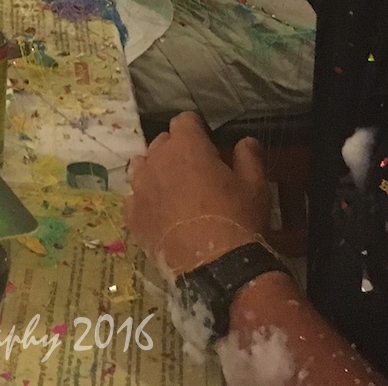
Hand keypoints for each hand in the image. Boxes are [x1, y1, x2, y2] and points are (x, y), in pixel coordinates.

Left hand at [127, 112, 269, 276]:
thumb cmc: (238, 220)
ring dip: (157, 170)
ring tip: (175, 190)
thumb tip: (245, 141)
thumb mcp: (255, 185)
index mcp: (186, 146)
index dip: (197, 129)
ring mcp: (140, 187)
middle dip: (178, 150)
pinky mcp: (132, 214)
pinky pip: (134, 196)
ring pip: (143, 165)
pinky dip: (146, 199)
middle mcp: (156, 160)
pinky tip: (161, 213)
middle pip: (162, 142)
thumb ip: (248, 156)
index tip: (208, 143)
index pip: (184, 120)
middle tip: (197, 171)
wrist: (216, 268)